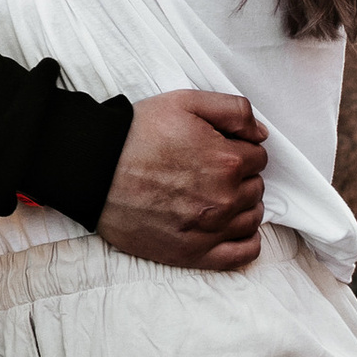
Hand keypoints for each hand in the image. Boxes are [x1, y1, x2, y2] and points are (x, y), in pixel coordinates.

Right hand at [94, 90, 267, 270]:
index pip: (259, 157)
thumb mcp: (186, 102)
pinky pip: (242, 254)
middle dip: (240, 177)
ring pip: (252, 217)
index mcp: (227, 160)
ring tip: (214, 196)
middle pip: (256, 187)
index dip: (239, 150)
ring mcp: (210, 229)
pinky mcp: (194, 253)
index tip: (217, 150)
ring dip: (242, 206)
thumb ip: (234, 111)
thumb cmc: (136, 135)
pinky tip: (230, 227)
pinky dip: (245, 240)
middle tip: (209, 171)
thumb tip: (261, 134)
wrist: (94, 169)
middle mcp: (225, 197)